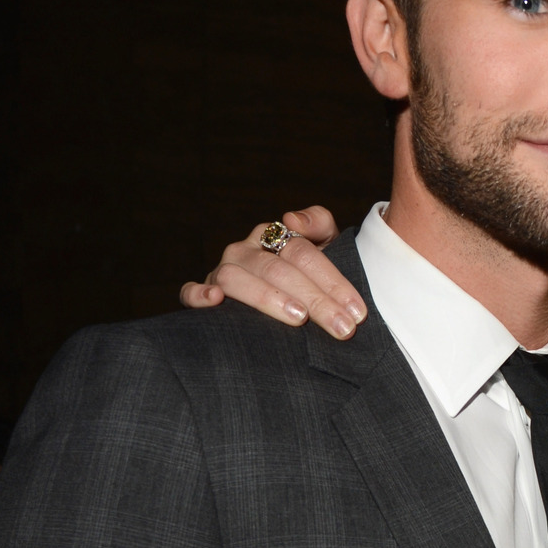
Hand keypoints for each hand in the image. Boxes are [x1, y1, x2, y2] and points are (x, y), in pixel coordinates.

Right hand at [179, 207, 364, 339]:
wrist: (285, 303)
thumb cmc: (308, 278)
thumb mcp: (324, 246)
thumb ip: (319, 224)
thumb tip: (290, 219)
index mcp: (273, 237)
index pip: (303, 253)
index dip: (332, 281)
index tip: (357, 311)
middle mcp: (245, 251)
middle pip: (277, 269)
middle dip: (314, 299)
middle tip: (342, 327)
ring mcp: (222, 272)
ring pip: (237, 279)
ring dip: (268, 298)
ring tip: (298, 318)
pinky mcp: (202, 293)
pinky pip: (190, 292)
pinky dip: (199, 294)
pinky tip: (216, 300)